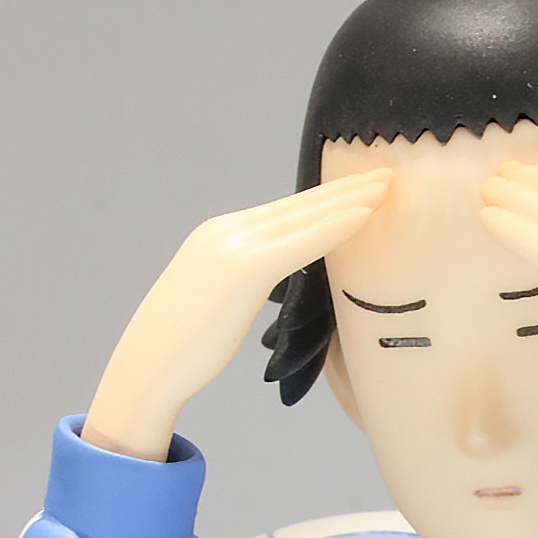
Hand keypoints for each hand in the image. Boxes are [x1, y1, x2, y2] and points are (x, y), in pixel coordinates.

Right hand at [83, 170, 391, 460]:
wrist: (149, 364)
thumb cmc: (186, 348)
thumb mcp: (222, 302)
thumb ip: (249, 284)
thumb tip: (281, 287)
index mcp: (223, 236)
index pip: (287, 210)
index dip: (328, 196)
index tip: (362, 187)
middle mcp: (228, 230)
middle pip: (299, 203)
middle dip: (346, 187)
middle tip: (387, 173)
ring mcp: (233, 245)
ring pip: (304, 216)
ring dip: (351, 199)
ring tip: (388, 185)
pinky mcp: (243, 268)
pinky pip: (301, 243)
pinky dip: (336, 227)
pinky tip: (366, 217)